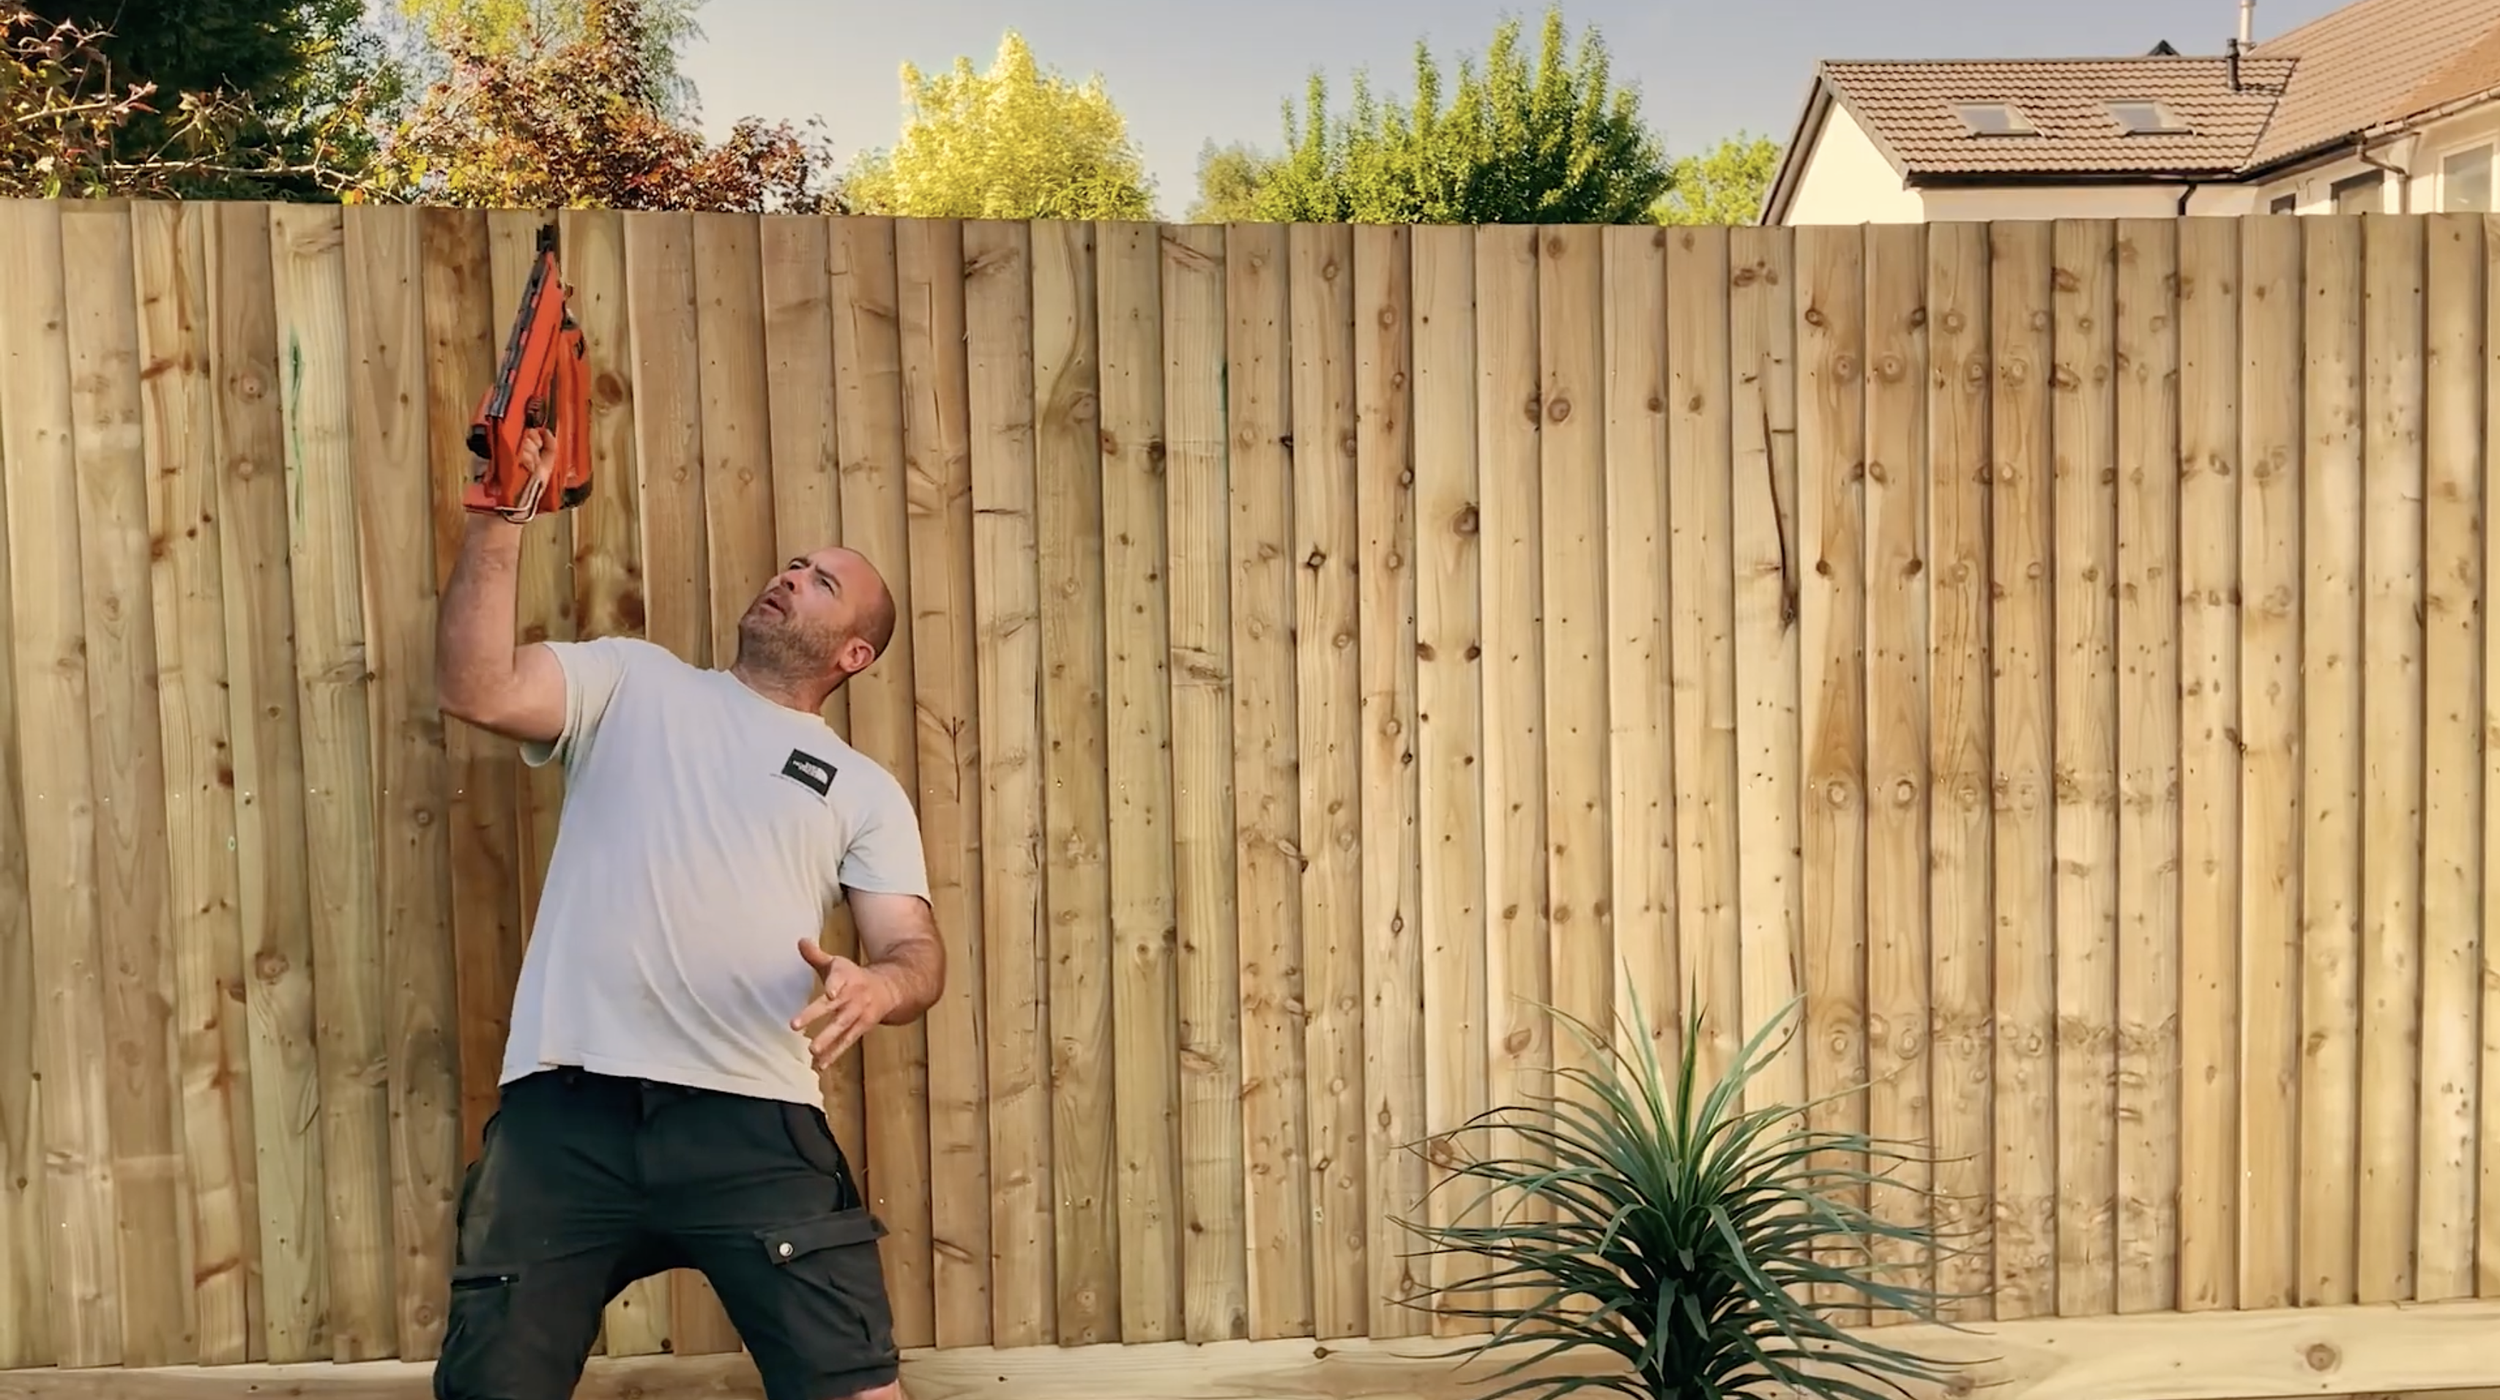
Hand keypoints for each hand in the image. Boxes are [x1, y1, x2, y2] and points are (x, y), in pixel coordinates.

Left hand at [791, 938, 898, 1072]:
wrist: (890, 989)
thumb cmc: (854, 977)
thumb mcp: (837, 963)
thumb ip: (817, 956)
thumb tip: (800, 941)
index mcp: (846, 977)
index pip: (839, 979)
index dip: (834, 985)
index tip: (829, 992)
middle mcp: (853, 996)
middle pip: (834, 1006)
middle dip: (815, 1015)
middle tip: (794, 1025)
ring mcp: (858, 1013)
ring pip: (842, 1027)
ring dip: (827, 1040)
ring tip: (811, 1051)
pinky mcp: (862, 1028)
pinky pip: (847, 1042)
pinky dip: (834, 1054)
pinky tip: (820, 1065)